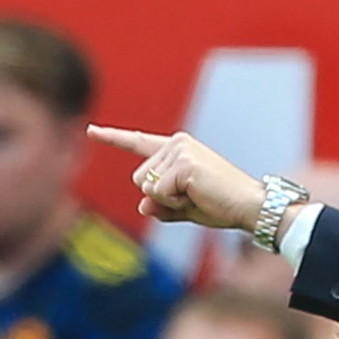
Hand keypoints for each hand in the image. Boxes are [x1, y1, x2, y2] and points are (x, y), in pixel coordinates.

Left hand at [86, 125, 265, 230]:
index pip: (139, 143)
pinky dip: (175, 202)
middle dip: (160, 197)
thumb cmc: (221, 206)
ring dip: (168, 200)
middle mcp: (176, 143)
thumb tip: (142, 205)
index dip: (112, 138)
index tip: (90, 130)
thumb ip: (160, 207)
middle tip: (193, 198)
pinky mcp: (183, 163)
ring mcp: (180, 150)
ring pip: (146, 186)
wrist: (249, 206)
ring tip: (197, 196)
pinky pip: (159, 192)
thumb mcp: (183, 208)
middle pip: (139, 178)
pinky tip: (198, 195)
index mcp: (177, 149)